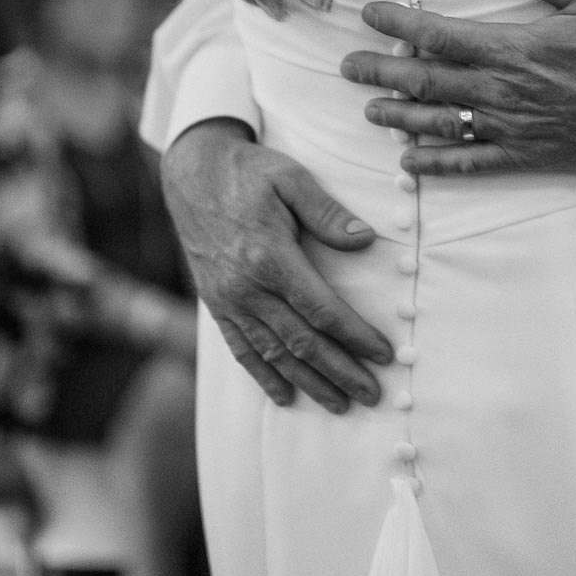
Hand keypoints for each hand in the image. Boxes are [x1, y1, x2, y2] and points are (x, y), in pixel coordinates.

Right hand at [161, 119, 394, 412]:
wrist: (192, 172)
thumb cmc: (249, 171)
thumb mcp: (291, 178)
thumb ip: (328, 212)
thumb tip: (366, 241)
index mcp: (270, 257)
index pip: (321, 311)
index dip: (355, 337)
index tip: (383, 354)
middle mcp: (246, 287)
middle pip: (301, 342)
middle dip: (340, 371)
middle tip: (372, 395)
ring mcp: (228, 299)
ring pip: (274, 354)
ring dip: (309, 382)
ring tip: (340, 403)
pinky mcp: (215, 303)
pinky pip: (241, 349)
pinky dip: (264, 376)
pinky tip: (284, 396)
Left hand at [341, 0, 575, 175]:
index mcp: (515, 48)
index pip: (442, 34)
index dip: (399, 23)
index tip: (368, 14)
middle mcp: (505, 90)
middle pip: (428, 80)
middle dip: (383, 71)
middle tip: (348, 67)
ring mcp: (513, 127)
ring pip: (442, 123)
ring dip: (400, 116)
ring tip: (369, 110)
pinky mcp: (526, 155)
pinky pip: (472, 163)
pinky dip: (437, 165)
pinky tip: (408, 163)